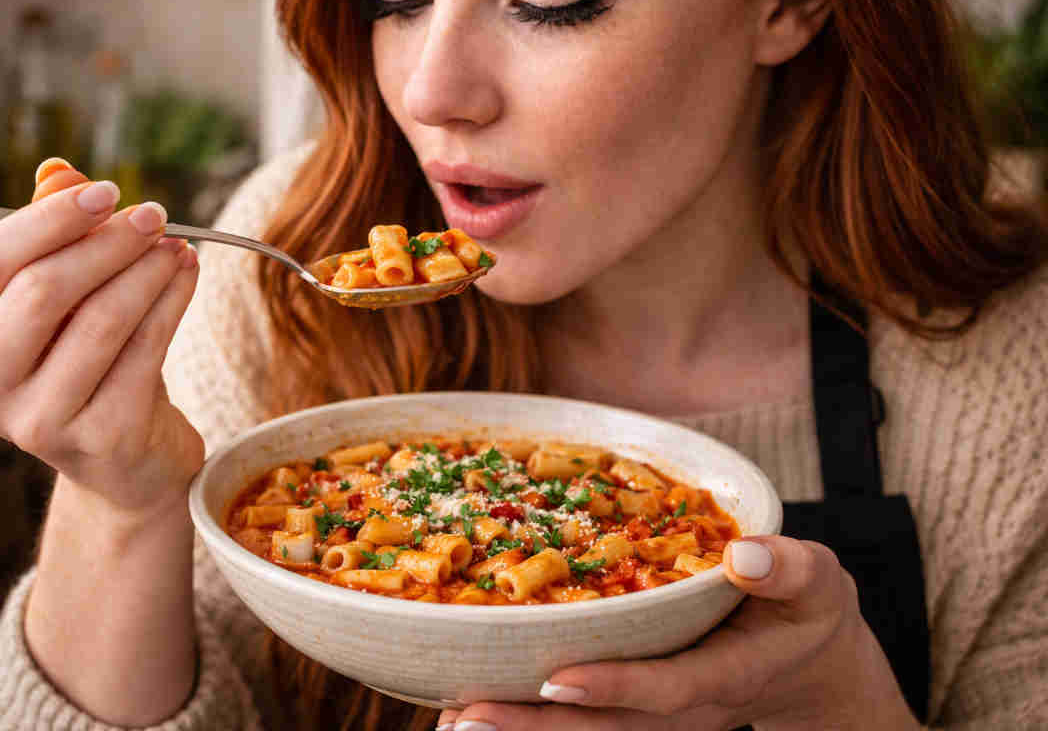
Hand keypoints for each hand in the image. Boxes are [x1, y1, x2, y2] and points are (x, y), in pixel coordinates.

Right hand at [0, 158, 204, 519]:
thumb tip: (59, 171)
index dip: (50, 218)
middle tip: (154, 215)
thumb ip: (56, 236)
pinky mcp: (101, 437)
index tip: (105, 191)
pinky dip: (173, 301)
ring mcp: (39, 421)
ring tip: (178, 246)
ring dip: (148, 270)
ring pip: (101, 319)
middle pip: (42, 290)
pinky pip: (145, 349)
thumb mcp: (66, 302)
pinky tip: (189, 275)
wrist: (128, 461)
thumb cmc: (91, 366)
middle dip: (107, 243)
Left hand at [437, 536, 919, 730]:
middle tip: (466, 718)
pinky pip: (583, 723)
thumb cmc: (805, 610)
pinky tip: (475, 707)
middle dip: (536, 729)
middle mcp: (685, 707)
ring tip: (452, 721)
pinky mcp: (640, 711)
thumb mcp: (815, 582)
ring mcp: (659, 717)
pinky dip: (532, 720)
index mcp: (726, 675)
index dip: (612, 687)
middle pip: (606, 728)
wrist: (810, 664)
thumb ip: (788, 570)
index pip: (665, 689)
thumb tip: (745, 555)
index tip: (554, 679)